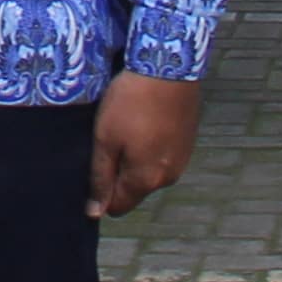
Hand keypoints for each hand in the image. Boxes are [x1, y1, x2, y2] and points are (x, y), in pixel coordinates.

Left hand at [89, 73, 201, 220]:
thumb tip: (94, 213)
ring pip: (148, 172)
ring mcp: (181, 159)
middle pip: (134, 190)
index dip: (100, 192)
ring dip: (135, 159)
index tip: (94, 165)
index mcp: (146, 180)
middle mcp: (168, 177)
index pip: (117, 207)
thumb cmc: (130, 103)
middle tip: (108, 141)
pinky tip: (144, 121)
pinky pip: (162, 156)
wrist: (167, 68)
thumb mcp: (105, 139)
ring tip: (128, 126)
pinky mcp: (187, 142)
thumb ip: (100, 178)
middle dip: (118, 174)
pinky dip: (151, 146)